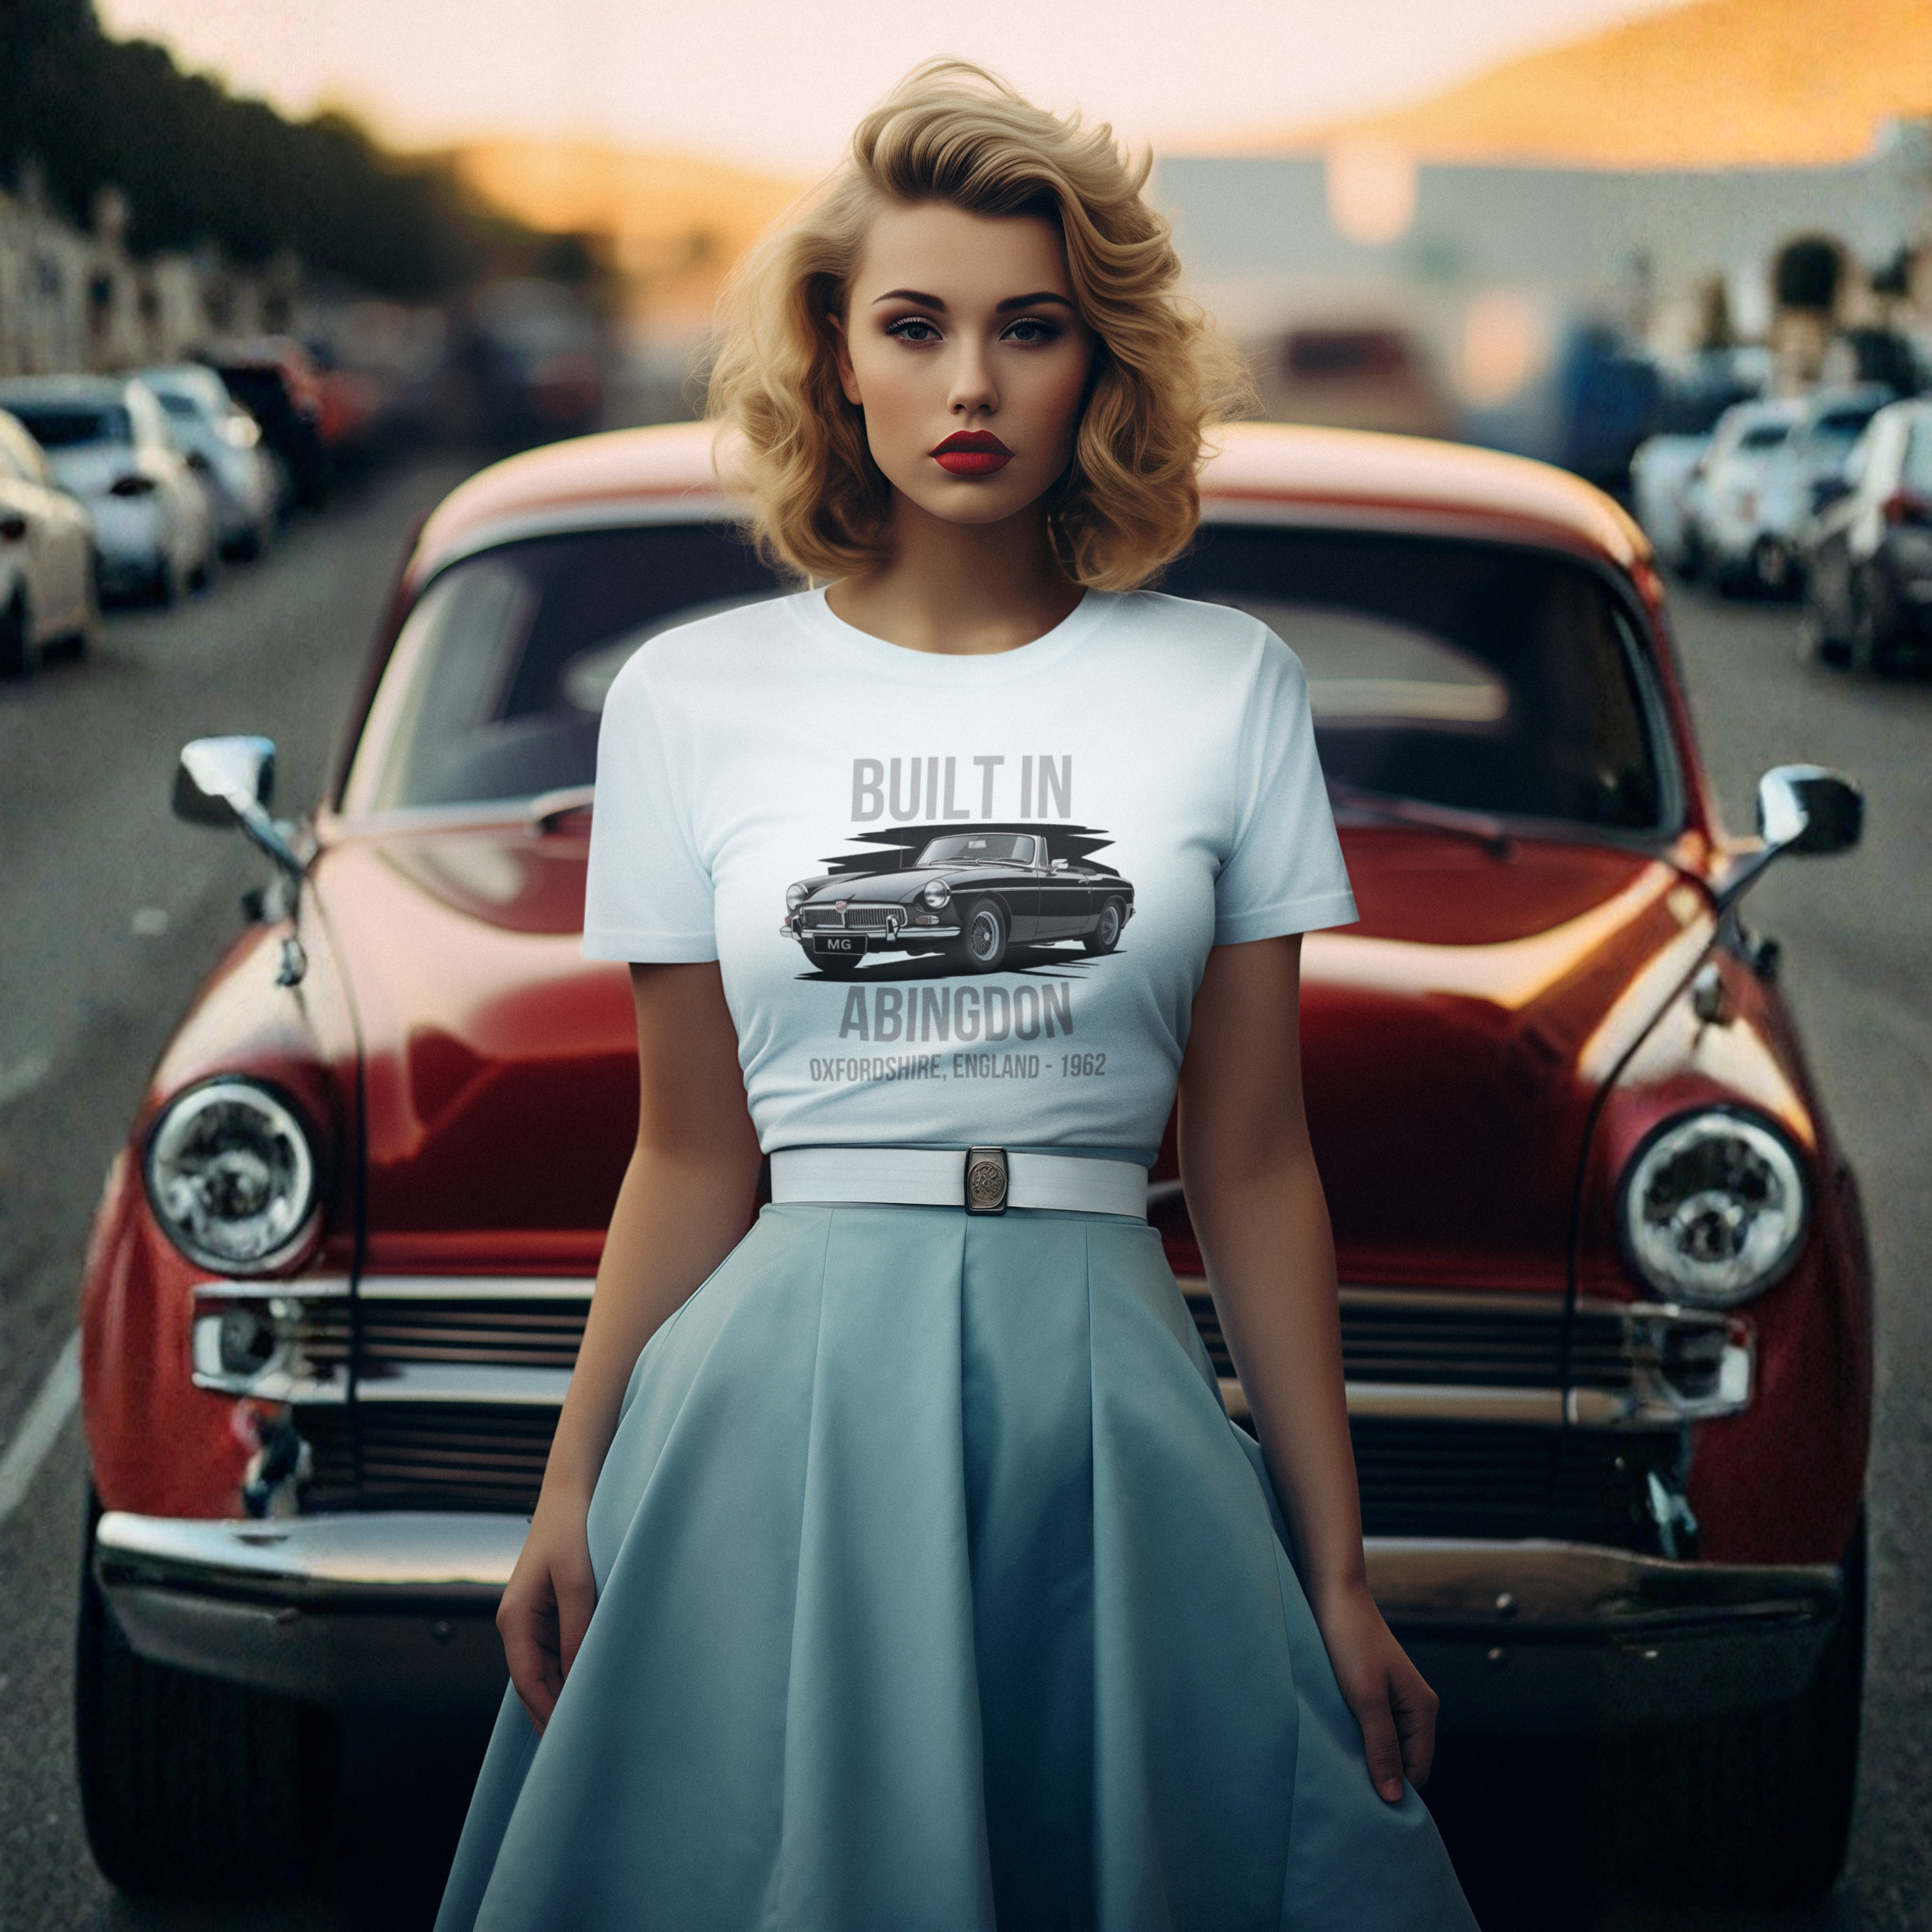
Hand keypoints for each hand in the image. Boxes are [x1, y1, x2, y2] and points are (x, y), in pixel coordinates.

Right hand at [497, 1488, 597, 1734]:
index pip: (527, 1680)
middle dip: (553, 1710)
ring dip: (565, 1691)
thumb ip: (576, 1629)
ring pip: (547, 1668)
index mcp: (514, 1619)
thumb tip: (578, 1676)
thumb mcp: (576, 1581)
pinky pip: (558, 1650)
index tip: (569, 1739)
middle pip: (534, 1681)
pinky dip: (572, 1669)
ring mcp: (534, 1618)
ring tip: (591, 1722)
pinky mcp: (551, 1611)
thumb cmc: (570, 1531)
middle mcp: (518, 1623)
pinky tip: (593, 1682)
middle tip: (580, 1746)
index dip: (547, 1711)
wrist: (572, 1492)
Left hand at [1313, 1580, 1438, 1802]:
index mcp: (1422, 1709)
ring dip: (1365, 1755)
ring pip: (1385, 1744)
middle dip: (1379, 1773)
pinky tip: (1336, 1738)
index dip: (1394, 1789)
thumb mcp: (1366, 1699)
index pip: (1417, 1771)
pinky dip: (1356, 1737)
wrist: (1332, 1597)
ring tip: (1339, 1761)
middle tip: (1348, 1785)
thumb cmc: (1350, 1642)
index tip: (1365, 1802)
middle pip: (1403, 1760)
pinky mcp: (1372, 1691)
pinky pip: (1371, 1727)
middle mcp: (1413, 1706)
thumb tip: (1394, 1797)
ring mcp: (1393, 1698)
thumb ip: (1382, 1747)